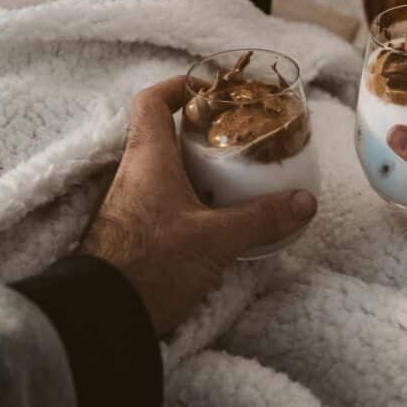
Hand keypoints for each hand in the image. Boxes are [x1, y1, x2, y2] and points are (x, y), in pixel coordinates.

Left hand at [79, 77, 317, 335]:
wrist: (101, 320)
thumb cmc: (149, 265)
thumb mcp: (214, 240)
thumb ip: (261, 219)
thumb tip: (305, 202)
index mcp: (148, 158)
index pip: (151, 101)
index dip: (178, 86)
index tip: (210, 89)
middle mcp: (136, 173)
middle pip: (166, 132)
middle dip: (203, 128)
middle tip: (239, 132)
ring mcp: (134, 202)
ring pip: (169, 166)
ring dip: (201, 164)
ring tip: (238, 171)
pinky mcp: (137, 229)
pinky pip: (168, 195)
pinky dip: (195, 193)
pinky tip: (221, 211)